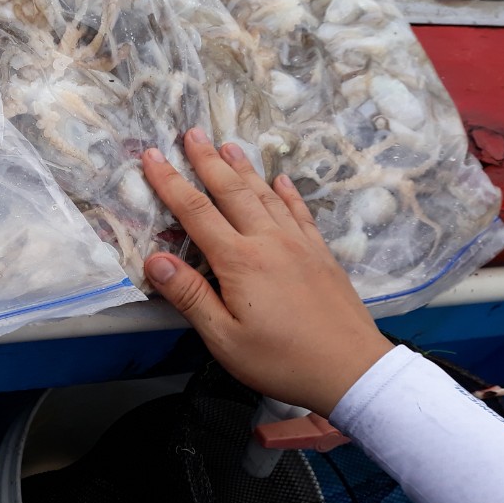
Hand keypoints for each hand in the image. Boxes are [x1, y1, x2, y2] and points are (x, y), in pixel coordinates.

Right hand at [142, 128, 393, 417]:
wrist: (352, 370)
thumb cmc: (282, 361)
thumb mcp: (224, 338)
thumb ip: (190, 296)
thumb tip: (155, 260)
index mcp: (239, 261)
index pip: (195, 212)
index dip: (170, 182)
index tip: (152, 155)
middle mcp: (269, 241)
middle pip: (232, 191)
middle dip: (208, 160)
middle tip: (191, 132)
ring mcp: (299, 245)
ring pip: (266, 195)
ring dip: (244, 168)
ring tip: (229, 144)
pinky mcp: (321, 255)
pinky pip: (300, 212)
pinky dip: (287, 193)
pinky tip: (281, 180)